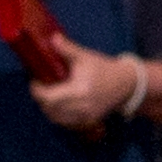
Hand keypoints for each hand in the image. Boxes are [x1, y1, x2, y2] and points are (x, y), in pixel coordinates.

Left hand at [28, 38, 152, 132]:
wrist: (126, 84)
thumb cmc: (104, 69)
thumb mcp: (85, 56)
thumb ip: (67, 48)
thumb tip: (51, 38)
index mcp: (78, 90)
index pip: (48, 97)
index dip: (37, 91)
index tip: (34, 80)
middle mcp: (81, 106)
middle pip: (49, 110)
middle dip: (40, 99)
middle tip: (39, 87)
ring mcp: (85, 116)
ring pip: (56, 119)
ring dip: (47, 109)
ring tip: (47, 95)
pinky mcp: (88, 121)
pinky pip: (66, 123)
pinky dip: (58, 115)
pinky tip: (59, 105)